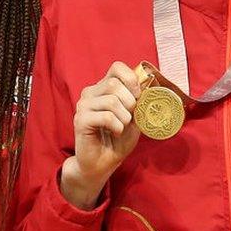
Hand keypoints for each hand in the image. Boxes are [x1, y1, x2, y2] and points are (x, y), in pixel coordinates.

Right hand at [61, 62, 141, 208]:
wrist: (102, 163)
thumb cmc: (117, 140)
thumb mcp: (135, 118)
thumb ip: (139, 102)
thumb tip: (149, 87)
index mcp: (103, 87)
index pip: (117, 67)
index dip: (131, 79)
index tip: (138, 96)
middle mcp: (90, 92)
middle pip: (115, 84)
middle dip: (130, 103)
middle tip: (130, 118)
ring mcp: (83, 105)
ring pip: (111, 101)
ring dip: (124, 118)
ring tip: (121, 128)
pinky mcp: (80, 120)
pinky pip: (106, 117)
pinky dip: (117, 127)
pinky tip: (115, 133)